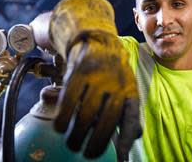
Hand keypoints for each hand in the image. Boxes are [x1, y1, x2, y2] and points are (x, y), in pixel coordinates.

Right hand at [53, 31, 140, 159]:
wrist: (97, 41)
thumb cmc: (112, 72)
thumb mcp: (126, 88)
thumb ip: (127, 112)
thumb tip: (130, 140)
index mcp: (130, 90)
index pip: (131, 118)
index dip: (126, 139)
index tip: (121, 157)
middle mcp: (117, 84)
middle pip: (106, 121)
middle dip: (96, 143)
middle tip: (87, 153)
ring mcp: (98, 77)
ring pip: (85, 113)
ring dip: (77, 134)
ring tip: (73, 144)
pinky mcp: (79, 72)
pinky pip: (69, 100)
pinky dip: (63, 117)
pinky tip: (60, 126)